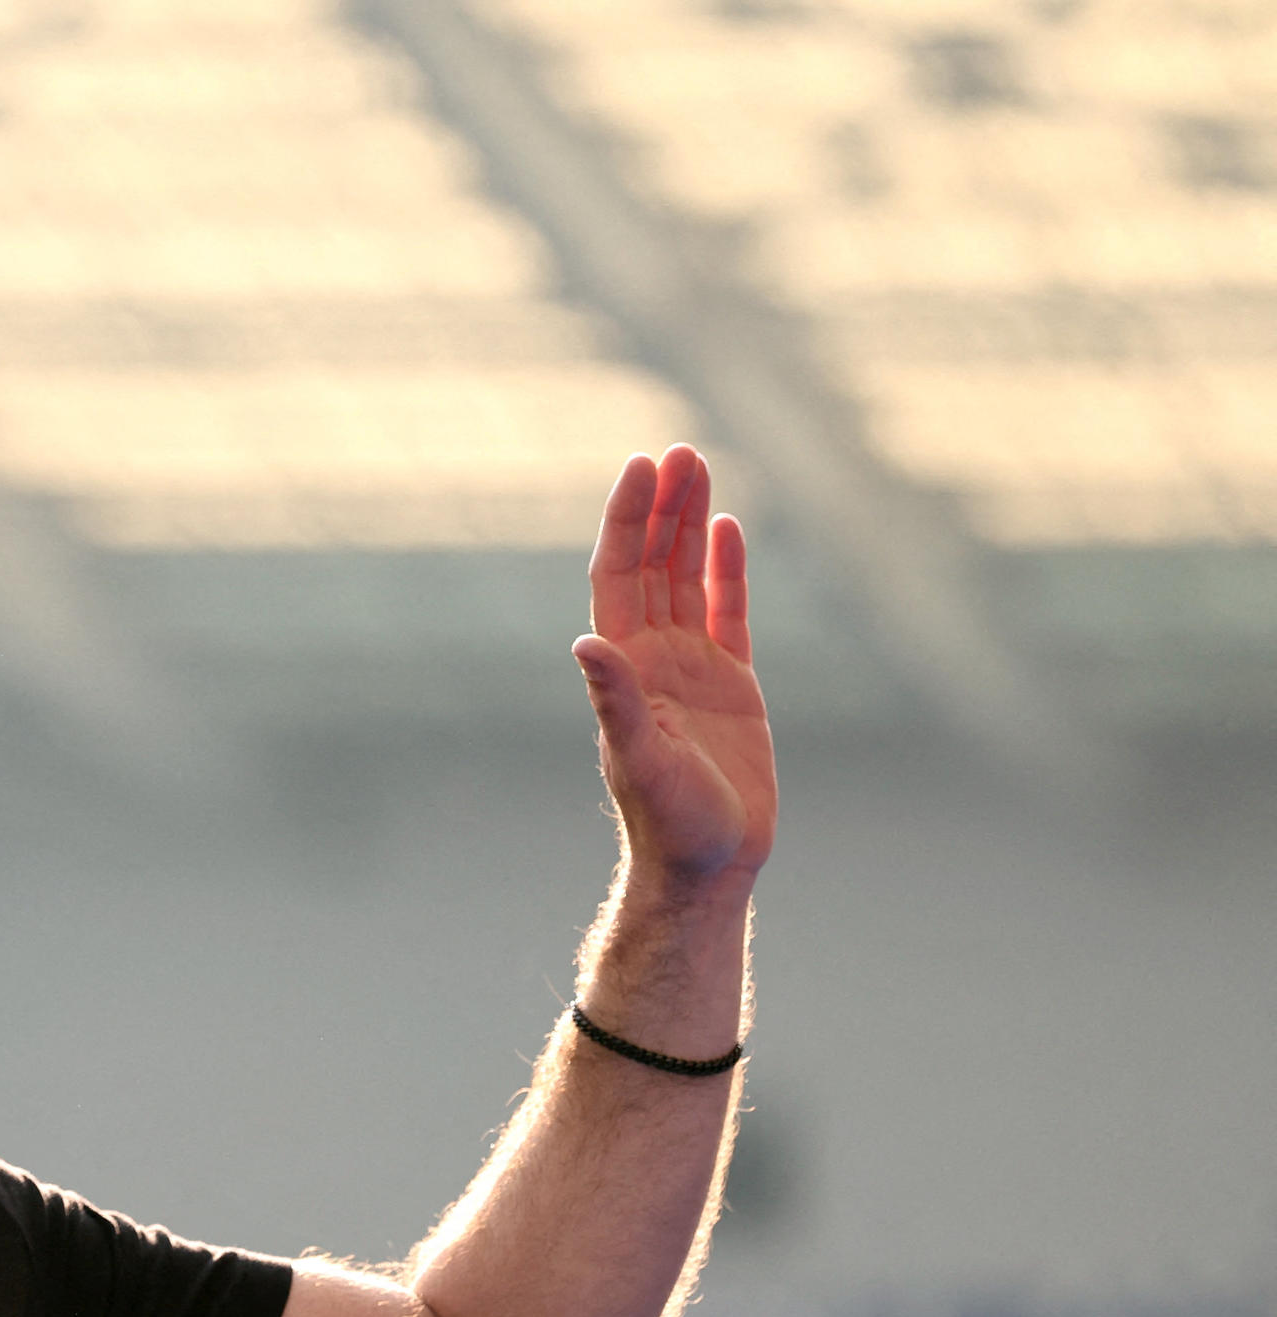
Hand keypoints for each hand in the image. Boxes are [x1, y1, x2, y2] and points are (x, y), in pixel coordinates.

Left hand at [575, 445, 776, 889]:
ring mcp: (691, 669)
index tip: (639, 468)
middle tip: (677, 449)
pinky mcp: (731, 686)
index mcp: (625, 669)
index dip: (626, 522)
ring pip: (687, 578)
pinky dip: (726, 570)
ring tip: (698, 464)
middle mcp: (652, 659)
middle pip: (653, 565)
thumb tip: (586, 645)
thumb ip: (616, 702)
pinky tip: (728, 528)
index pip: (620, 576)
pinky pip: (728, 612)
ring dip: (690, 524)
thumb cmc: (670, 823)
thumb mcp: (642, 758)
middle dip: (662, 508)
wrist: (708, 867)